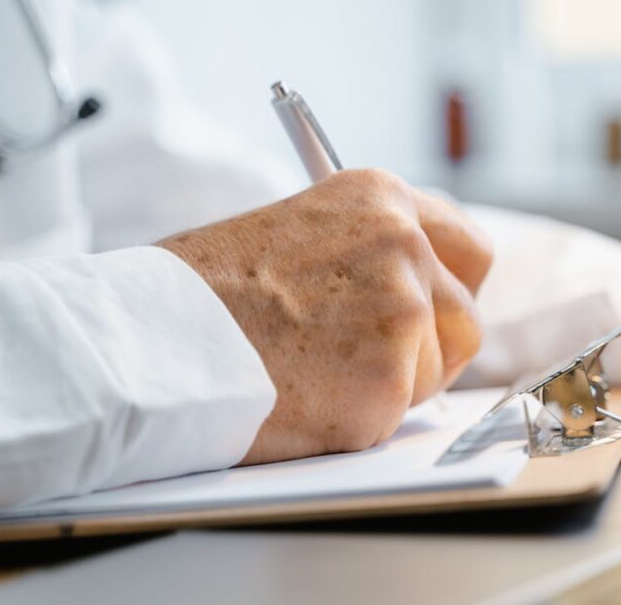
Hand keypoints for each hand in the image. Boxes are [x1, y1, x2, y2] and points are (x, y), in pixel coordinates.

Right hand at [159, 169, 491, 464]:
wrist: (149, 336)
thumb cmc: (204, 289)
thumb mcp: (300, 232)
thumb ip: (368, 255)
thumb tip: (416, 293)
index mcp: (383, 200)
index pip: (472, 250)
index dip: (456, 290)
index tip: (439, 311)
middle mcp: (405, 248)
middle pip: (465, 320)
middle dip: (431, 349)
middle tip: (372, 360)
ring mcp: (401, 316)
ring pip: (434, 374)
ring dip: (388, 385)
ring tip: (314, 370)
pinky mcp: (384, 385)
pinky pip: (392, 417)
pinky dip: (354, 421)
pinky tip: (302, 397)